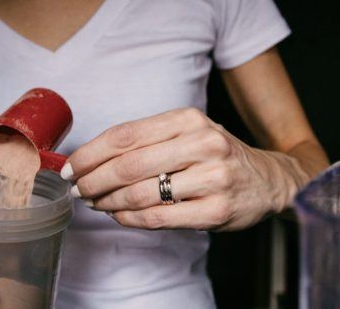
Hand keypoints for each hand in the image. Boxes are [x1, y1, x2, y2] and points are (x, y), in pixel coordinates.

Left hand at [62, 108, 308, 230]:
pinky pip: (159, 217)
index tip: (71, 167)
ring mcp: (212, 177)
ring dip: (109, 202)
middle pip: (128, 164)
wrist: (268, 180)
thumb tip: (92, 159)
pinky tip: (120, 215)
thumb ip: (146, 141)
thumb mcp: (187, 133)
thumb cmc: (216, 155)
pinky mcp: (216, 210)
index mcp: (188, 119)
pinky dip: (131, 219)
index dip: (90, 153)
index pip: (125, 135)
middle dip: (93, 180)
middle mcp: (203, 143)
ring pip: (141, 193)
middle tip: (78, 189)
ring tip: (96, 203)